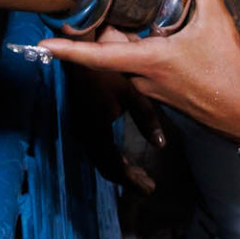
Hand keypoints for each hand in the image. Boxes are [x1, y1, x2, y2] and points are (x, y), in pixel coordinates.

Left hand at [41, 0, 239, 147]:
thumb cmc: (232, 74)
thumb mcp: (219, 23)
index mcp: (148, 61)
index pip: (97, 57)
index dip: (67, 49)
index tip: (42, 42)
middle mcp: (144, 77)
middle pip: (110, 50)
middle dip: (98, 28)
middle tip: (87, 1)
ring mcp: (154, 88)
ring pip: (126, 58)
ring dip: (120, 37)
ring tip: (120, 7)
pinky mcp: (166, 93)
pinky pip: (142, 66)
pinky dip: (139, 47)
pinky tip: (154, 30)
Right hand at [65, 62, 163, 194]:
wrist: (78, 51)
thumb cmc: (108, 67)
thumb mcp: (132, 91)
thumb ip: (147, 118)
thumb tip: (160, 144)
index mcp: (97, 129)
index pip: (114, 165)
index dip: (132, 180)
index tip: (151, 188)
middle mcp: (85, 134)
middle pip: (105, 167)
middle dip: (127, 178)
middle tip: (148, 185)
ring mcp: (80, 129)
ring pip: (99, 159)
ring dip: (119, 168)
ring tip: (139, 174)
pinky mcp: (80, 122)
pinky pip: (95, 148)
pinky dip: (110, 158)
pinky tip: (122, 157)